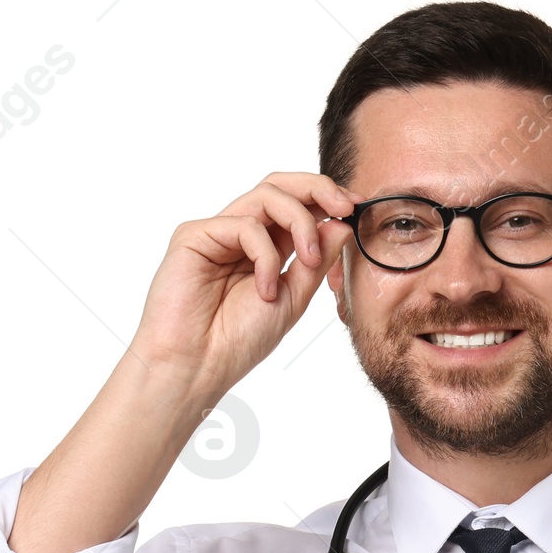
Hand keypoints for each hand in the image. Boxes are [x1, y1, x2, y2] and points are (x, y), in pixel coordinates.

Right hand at [129, 172, 359, 398]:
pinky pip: (244, 224)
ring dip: (300, 223)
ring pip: (267, 195)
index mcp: (265, 249)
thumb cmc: (238, 341)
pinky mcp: (195, 235)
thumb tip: (341, 224)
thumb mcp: (293, 299)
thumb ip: (316, 261)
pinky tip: (264, 290)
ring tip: (308, 262)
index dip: (328, 199)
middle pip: (280, 185)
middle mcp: (241, 234)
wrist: (198, 366)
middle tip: (345, 206)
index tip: (356, 210)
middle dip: (318, 188)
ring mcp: (218, 232)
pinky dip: (266, 256)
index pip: (297, 205)